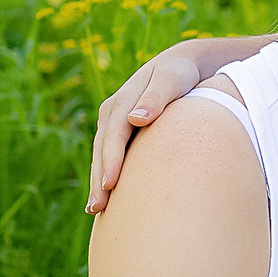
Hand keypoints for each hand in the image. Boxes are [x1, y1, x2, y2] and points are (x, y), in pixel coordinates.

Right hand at [88, 46, 205, 212]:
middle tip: (98, 208)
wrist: (180, 66)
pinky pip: (111, 156)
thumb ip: (157, 96)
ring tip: (97, 210)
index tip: (110, 185)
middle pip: (103, 150)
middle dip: (98, 179)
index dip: (111, 161)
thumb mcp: (172, 79)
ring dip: (98, 182)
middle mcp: (112, 114)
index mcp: (121, 103)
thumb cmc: (180, 75)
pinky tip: (110, 198)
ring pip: (103, 156)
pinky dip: (108, 175)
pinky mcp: (122, 133)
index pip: (114, 136)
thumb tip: (137, 118)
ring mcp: (114, 124)